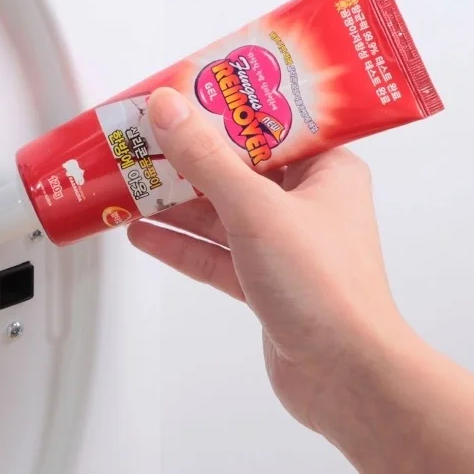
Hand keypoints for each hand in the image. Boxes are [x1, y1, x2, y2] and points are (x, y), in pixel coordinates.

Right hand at [128, 87, 413, 435]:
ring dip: (175, 201)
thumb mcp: (255, 209)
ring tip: (128, 182)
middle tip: (141, 139)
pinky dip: (180, 243)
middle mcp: (306, 203)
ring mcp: (283, 245)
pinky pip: (214, 253)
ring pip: (220, 212)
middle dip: (187, 157)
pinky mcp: (263, 282)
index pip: (268, 123)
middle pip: (236, 167)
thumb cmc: (325, 289)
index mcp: (326, 171)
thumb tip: (168, 108)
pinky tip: (142, 232)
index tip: (180, 94)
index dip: (221, 107)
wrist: (346, 379)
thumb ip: (207, 159)